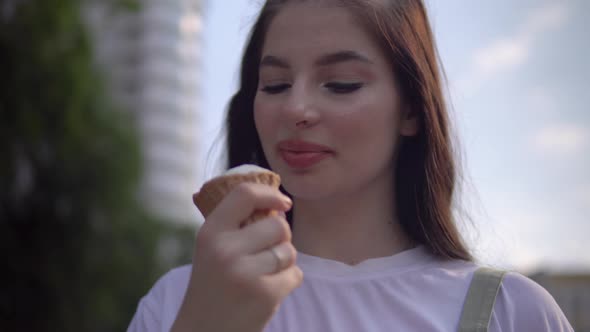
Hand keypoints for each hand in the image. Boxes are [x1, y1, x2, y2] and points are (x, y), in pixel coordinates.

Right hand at [171, 183, 302, 331]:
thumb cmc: (214, 286)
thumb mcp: (212, 249)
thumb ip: (237, 225)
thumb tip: (277, 202)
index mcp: (210, 233)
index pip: (245, 194)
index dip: (270, 193)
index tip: (283, 202)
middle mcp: (225, 250)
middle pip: (278, 225)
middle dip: (281, 238)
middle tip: (265, 253)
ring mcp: (245, 273)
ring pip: (289, 251)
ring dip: (284, 262)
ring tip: (263, 275)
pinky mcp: (265, 294)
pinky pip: (295, 274)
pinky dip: (287, 282)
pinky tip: (268, 291)